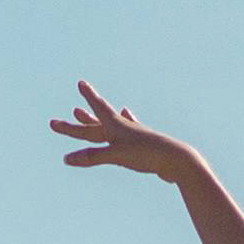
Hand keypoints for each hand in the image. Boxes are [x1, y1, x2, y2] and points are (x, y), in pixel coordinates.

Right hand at [50, 81, 205, 184]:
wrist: (176, 160)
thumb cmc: (146, 154)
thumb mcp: (116, 156)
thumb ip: (92, 156)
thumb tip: (67, 159)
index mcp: (116, 126)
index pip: (98, 108)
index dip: (89, 96)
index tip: (81, 82)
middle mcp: (123, 127)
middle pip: (97, 123)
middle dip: (81, 120)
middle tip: (71, 111)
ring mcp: (133, 135)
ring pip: (109, 126)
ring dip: (94, 121)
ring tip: (81, 113)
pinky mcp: (142, 145)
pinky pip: (129, 130)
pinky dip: (126, 120)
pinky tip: (128, 113)